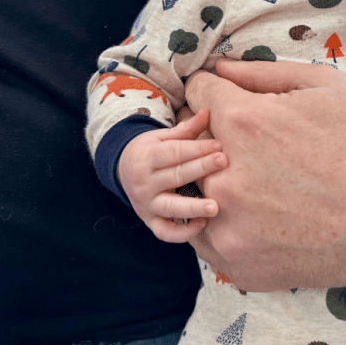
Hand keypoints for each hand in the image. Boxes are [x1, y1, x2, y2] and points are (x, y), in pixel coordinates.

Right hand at [117, 109, 227, 241]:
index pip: (174, 153)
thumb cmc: (151, 151)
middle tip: (224, 162)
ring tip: (215, 207)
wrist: (122, 170)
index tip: (218, 145)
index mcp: (147, 157)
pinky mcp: (150, 221)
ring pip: (170, 207)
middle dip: (200, 168)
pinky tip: (203, 224)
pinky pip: (165, 232)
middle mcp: (144, 182)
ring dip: (193, 208)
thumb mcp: (162, 137)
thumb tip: (208, 111)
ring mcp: (146, 204)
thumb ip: (186, 129)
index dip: (196, 149)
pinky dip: (183, 233)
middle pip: (175, 176)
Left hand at [184, 60, 345, 290]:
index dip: (215, 91)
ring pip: (194, 192)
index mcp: (245, 123)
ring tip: (263, 180)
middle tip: (255, 142)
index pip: (195, 94)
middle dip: (213, 134)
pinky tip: (266, 213)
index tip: (233, 100)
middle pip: (189, 143)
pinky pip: (209, 235)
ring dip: (215, 180)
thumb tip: (214, 67)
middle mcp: (227, 178)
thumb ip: (258, 73)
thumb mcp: (322, 85)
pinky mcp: (241, 267)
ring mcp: (232, 229)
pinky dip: (227, 222)